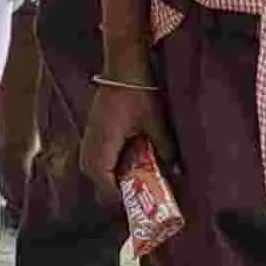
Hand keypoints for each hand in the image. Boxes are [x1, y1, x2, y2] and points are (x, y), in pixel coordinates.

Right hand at [80, 75, 176, 193]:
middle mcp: (92, 137)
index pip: (101, 175)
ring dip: (103, 172)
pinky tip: (120, 157)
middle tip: (127, 190)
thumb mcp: (156, 123)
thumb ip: (165, 148)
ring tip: (124, 176)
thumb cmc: (140, 93)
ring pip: (89, 161)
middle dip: (106, 185)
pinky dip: (102, 160)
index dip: (113, 191)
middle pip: (90, 171)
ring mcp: (90, 129)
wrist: (125, 65)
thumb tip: (177, 171)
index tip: (130, 199)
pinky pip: (91, 150)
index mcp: (105, 140)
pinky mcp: (93, 123)